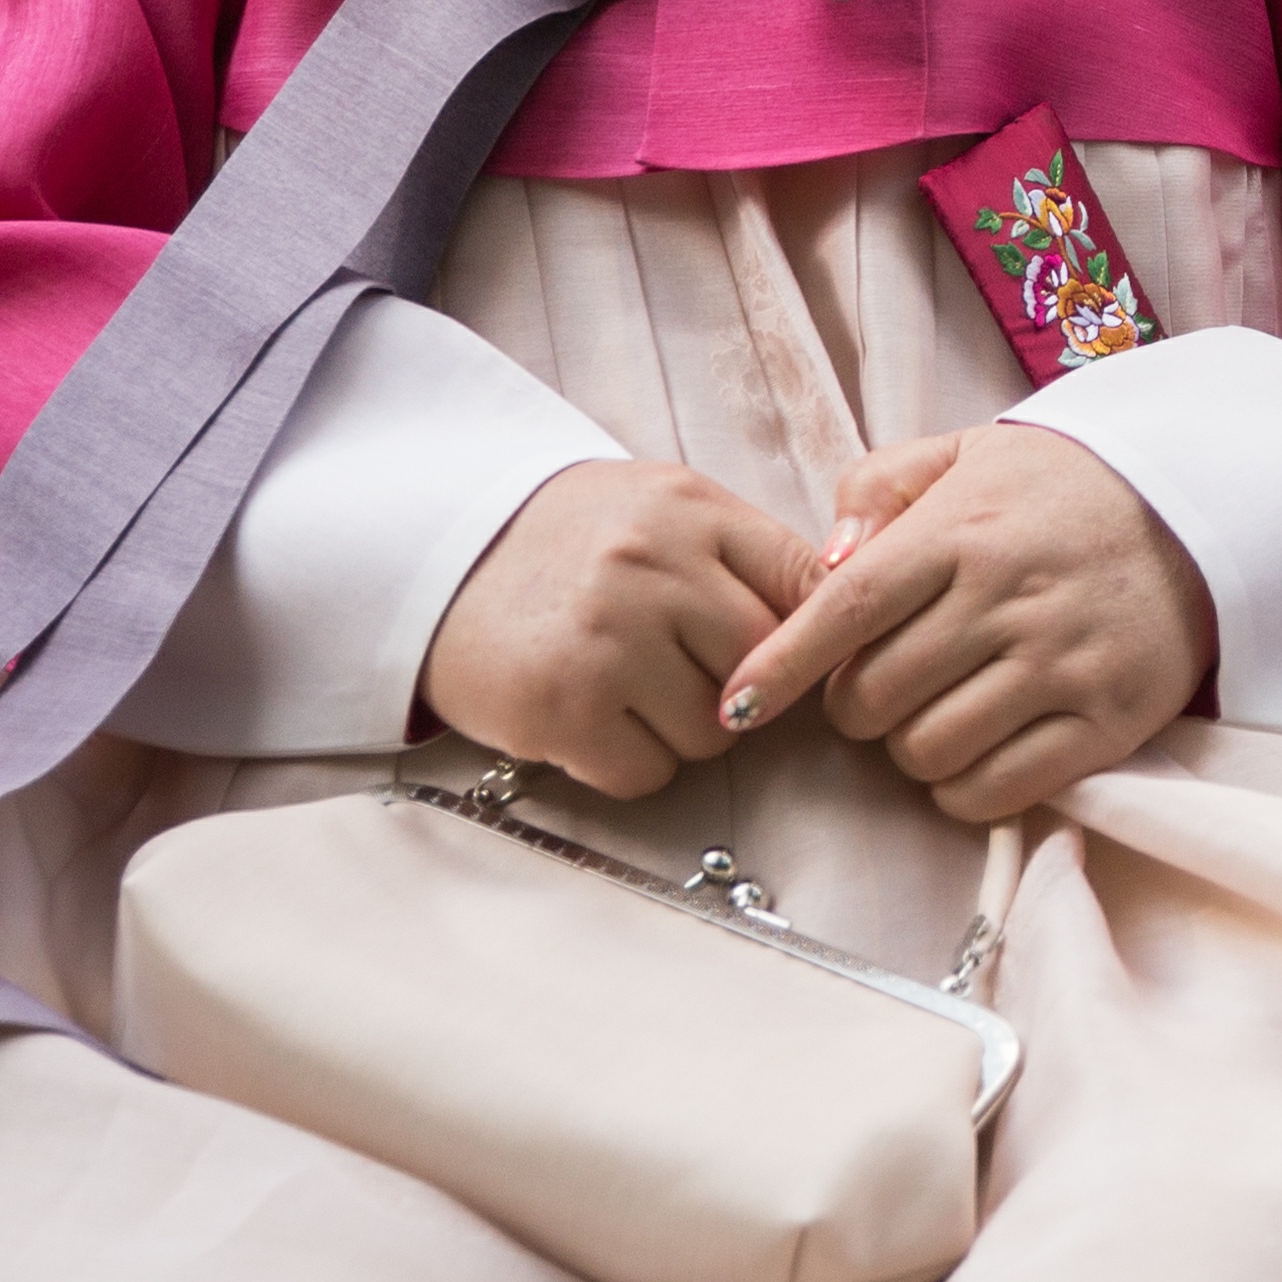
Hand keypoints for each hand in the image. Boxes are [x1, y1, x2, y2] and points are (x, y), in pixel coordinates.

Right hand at [415, 459, 815, 799]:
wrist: (433, 557)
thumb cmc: (567, 543)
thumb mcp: (662, 512)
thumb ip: (748, 554)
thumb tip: (848, 607)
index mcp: (692, 508)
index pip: (808, 586)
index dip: (810, 636)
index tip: (790, 656)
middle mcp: (653, 565)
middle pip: (766, 668)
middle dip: (739, 686)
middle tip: (680, 670)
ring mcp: (606, 638)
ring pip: (714, 732)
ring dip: (680, 729)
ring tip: (624, 686)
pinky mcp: (561, 708)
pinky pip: (648, 773)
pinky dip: (626, 762)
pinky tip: (588, 718)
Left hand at [715, 426, 1216, 820]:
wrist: (1201, 506)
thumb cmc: (1060, 489)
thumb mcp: (966, 454)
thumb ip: (878, 489)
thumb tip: (821, 563)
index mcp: (964, 531)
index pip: (845, 610)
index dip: (779, 665)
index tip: (738, 703)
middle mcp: (1010, 597)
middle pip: (875, 697)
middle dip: (854, 707)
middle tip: (876, 689)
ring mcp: (1063, 663)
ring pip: (928, 751)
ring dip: (908, 749)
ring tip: (930, 716)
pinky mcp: (1108, 721)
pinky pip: (996, 790)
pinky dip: (962, 787)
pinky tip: (970, 753)